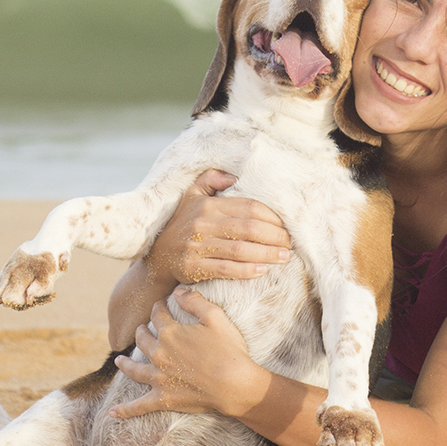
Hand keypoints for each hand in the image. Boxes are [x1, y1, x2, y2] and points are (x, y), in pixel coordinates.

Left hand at [110, 288, 263, 418]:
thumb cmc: (229, 350)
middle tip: (142, 329)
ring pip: (134, 369)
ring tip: (119, 360)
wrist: (234, 385)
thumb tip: (178, 291)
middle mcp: (159, 354)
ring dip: (125, 364)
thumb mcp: (215, 317)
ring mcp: (158, 378)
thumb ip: (194, 301)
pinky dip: (124, 410)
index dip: (159, 307)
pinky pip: (138, 406)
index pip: (158, 315)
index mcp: (170, 333)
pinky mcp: (163, 398)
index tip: (161, 305)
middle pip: (143, 340)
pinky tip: (112, 412)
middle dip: (141, 331)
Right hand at [146, 169, 289, 283]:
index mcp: (208, 204)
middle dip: (274, 237)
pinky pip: (225, 269)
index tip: (286, 226)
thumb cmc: (183, 224)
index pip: (249, 207)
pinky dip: (246, 270)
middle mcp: (202, 223)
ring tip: (283, 257)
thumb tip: (233, 175)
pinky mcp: (192, 267)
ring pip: (240, 250)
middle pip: (248, 229)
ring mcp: (196, 246)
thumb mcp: (192, 195)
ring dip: (266, 254)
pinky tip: (262, 270)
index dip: (272, 217)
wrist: (157, 257)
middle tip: (289, 244)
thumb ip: (210, 179)